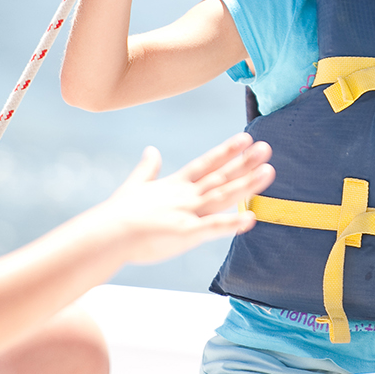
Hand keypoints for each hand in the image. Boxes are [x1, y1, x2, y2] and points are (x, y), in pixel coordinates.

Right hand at [101, 133, 273, 265]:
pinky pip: (212, 228)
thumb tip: (151, 150)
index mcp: (175, 186)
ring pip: (222, 195)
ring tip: (269, 172)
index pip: (206, 164)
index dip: (226, 151)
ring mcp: (186, 213)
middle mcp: (185, 196)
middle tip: (267, 147)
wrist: (106, 235)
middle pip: (220, 176)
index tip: (245, 138)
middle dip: (244, 163)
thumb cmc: (118, 215)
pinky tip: (250, 219)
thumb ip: (147, 169)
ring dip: (246, 184)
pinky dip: (230, 223)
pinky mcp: (184, 233)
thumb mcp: (136, 186)